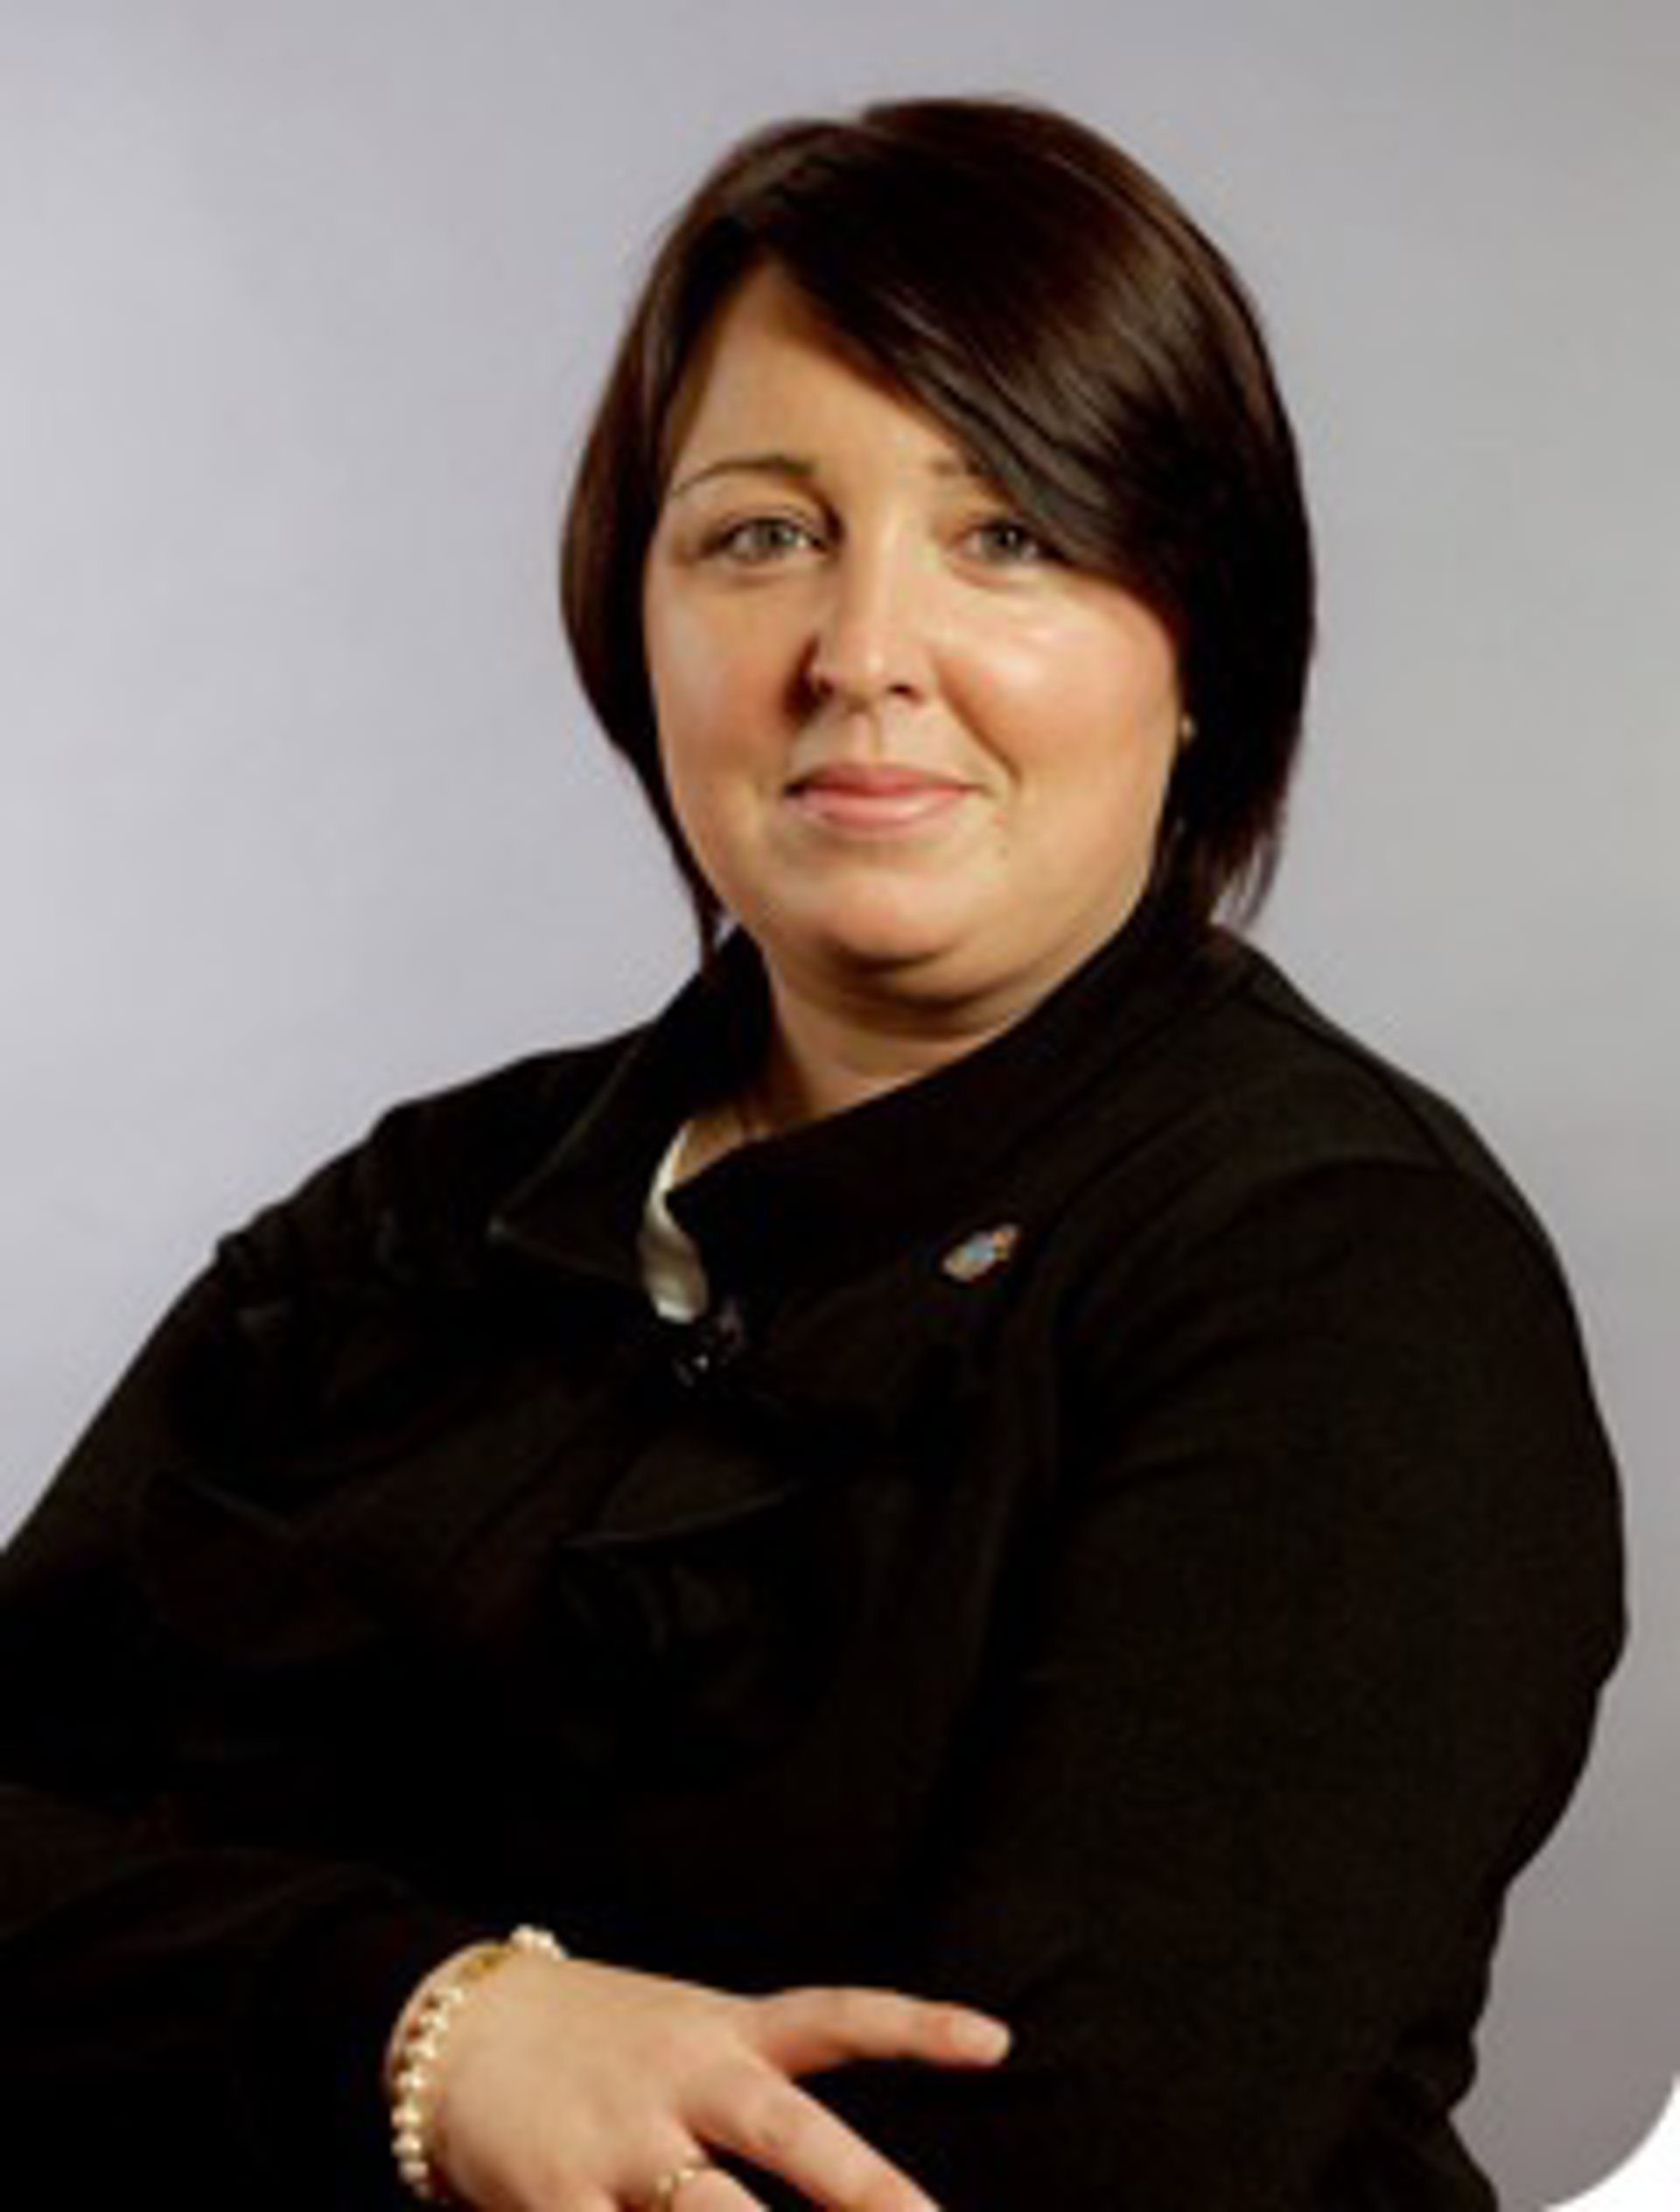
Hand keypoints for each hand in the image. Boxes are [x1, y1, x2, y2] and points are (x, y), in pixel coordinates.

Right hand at [419, 1947, 1009, 2208]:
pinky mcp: (556, 2202)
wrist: (453, 2026)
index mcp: (722, 2032)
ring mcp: (620, 2144)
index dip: (916, 2026)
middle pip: (790, 2132)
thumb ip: (755, 2090)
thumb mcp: (683, 2034)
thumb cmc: (596, 2042)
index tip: (996, 2041)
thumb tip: (854, 2188)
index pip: (835, 2017)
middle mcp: (682, 2080)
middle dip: (865, 2189)